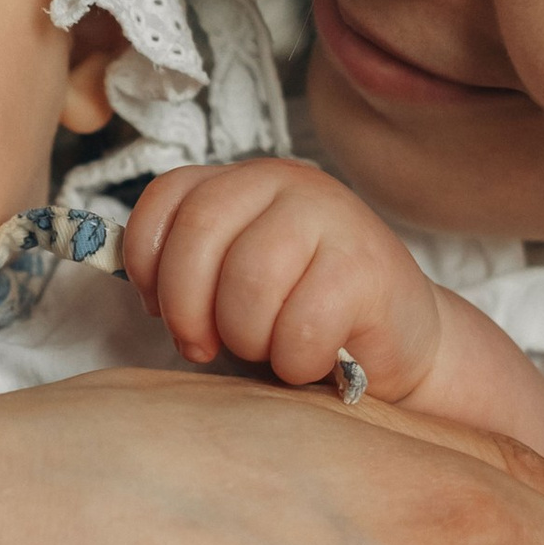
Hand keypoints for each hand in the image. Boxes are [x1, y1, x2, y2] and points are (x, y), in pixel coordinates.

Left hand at [124, 158, 441, 398]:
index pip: (167, 197)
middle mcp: (286, 183)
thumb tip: (144, 296)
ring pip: (250, 278)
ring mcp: (332, 218)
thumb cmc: (301, 319)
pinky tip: (311, 361)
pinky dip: (295, 360)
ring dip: (247, 336)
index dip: (147, 260)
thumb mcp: (231, 284)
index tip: (158, 310)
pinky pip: (303, 323)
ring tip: (268, 348)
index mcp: (242, 183)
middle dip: (188, 307)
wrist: (399, 343)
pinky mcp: (368, 266)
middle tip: (204, 347)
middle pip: (200, 233)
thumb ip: (189, 272)